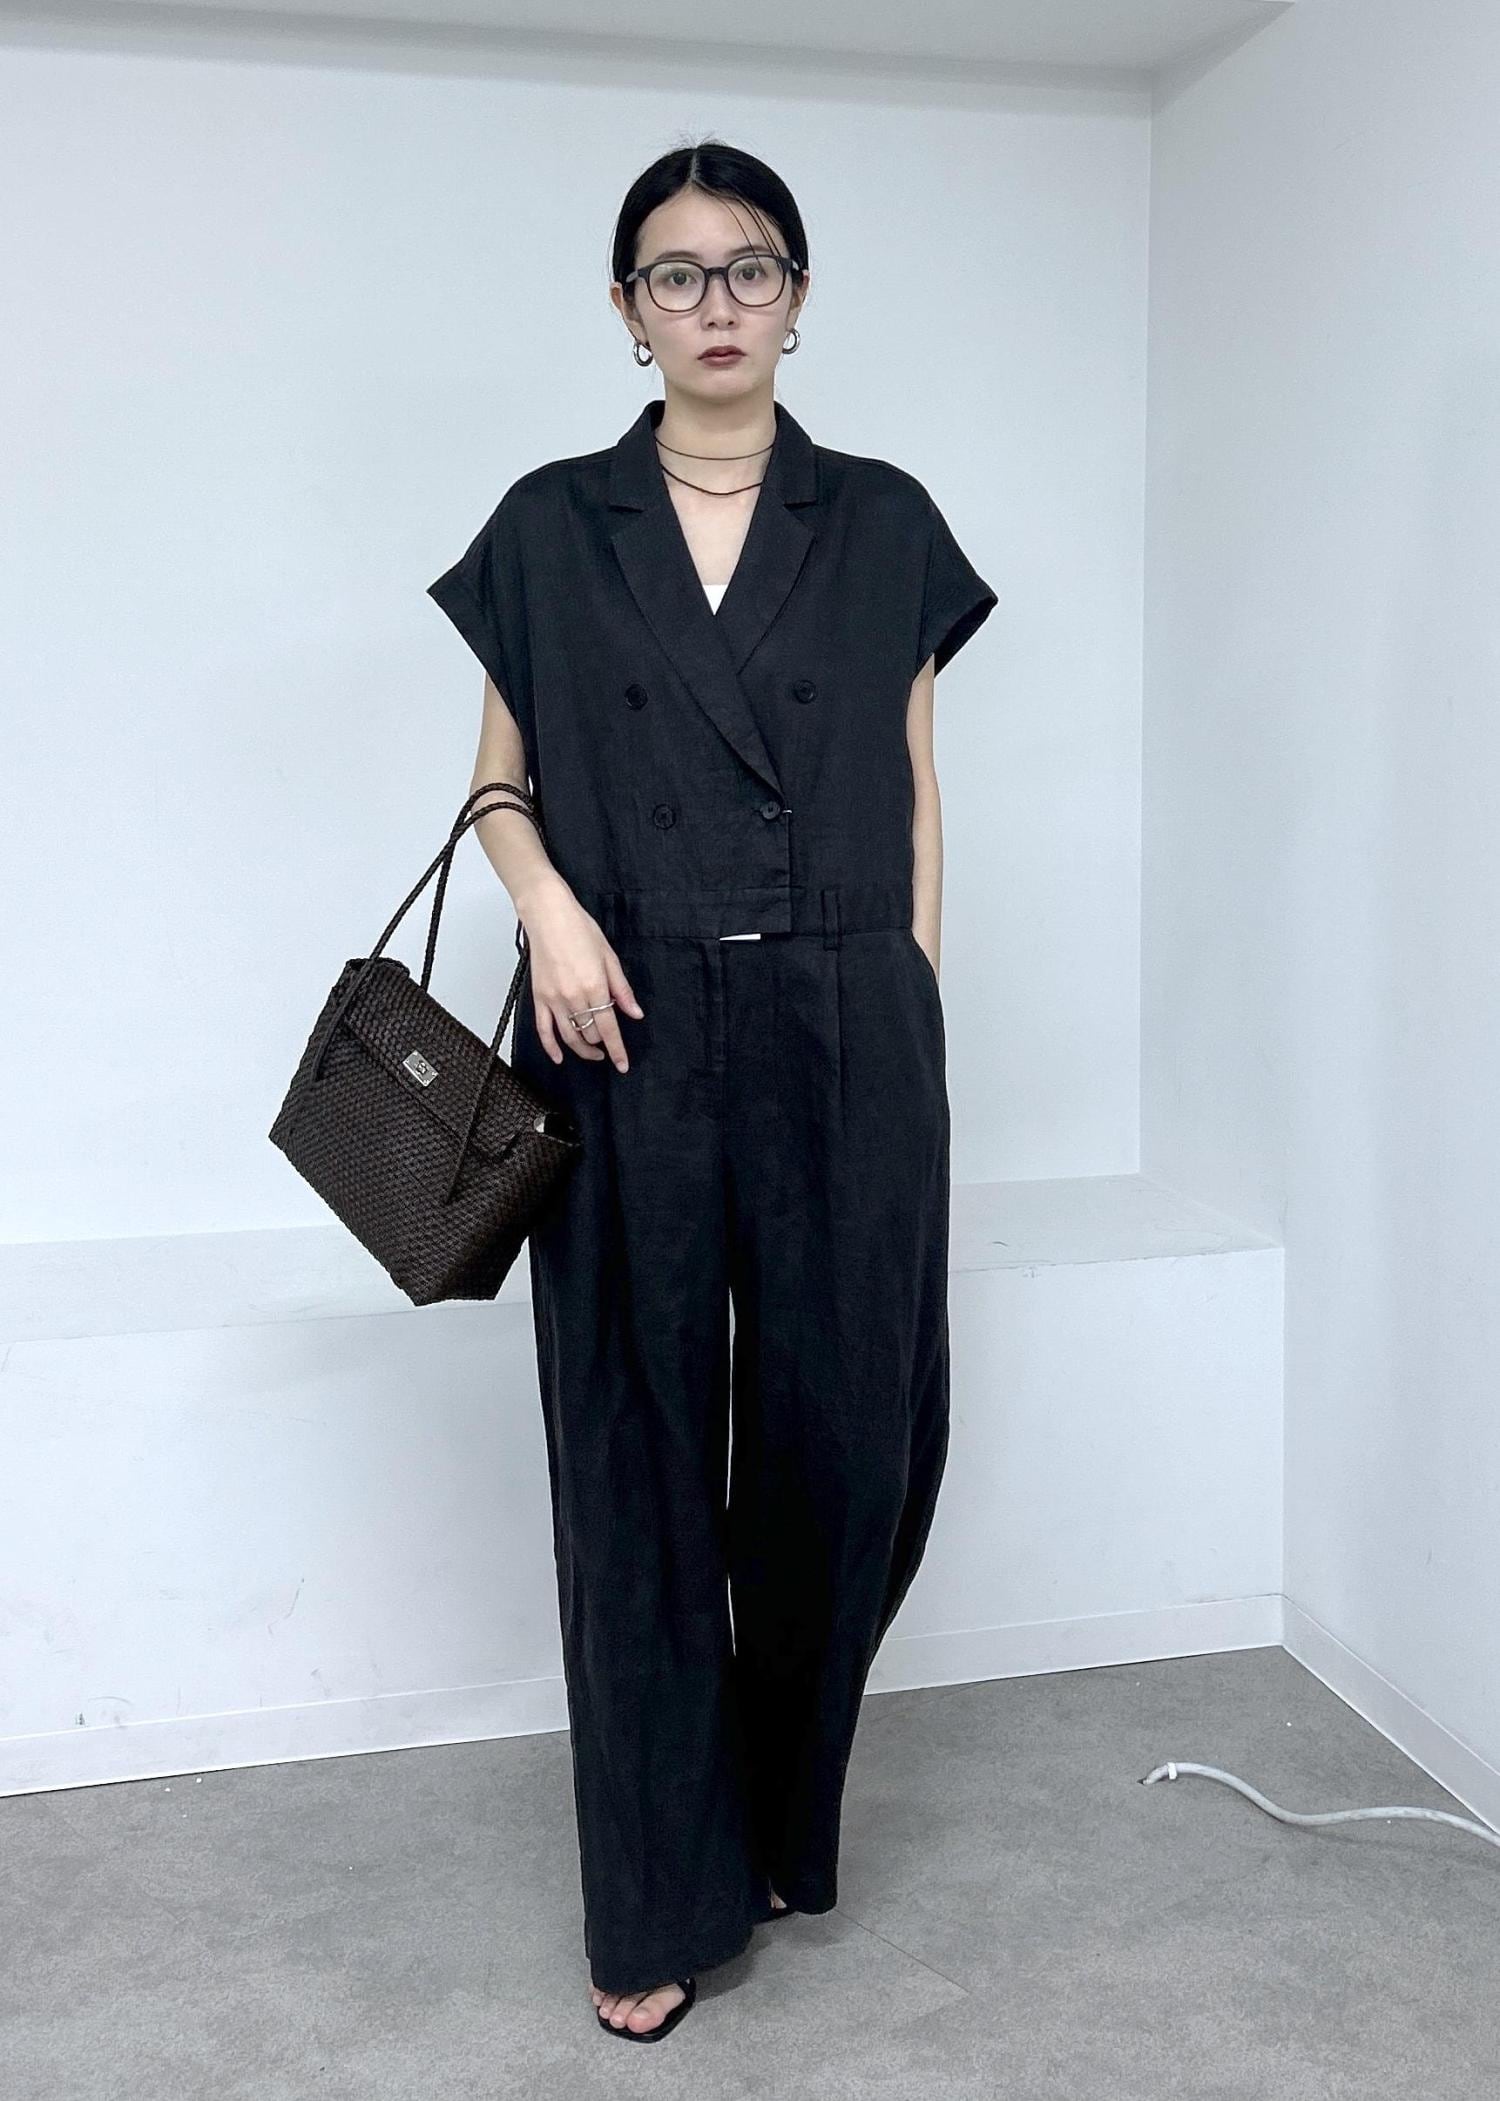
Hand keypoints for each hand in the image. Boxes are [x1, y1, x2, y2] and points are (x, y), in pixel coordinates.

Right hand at [518, 881, 642, 1072]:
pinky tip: (559, 1057)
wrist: (548, 916)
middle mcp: (574, 997)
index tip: (623, 1064)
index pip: (609, 1029)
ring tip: (592, 1054)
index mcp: (595, 987)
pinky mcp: (539, 998)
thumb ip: (622, 990)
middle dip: (602, 1042)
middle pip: (591, 1034)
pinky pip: (544, 1030)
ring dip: (582, 1050)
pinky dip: (551, 1047)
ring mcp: (554, 1000)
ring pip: (569, 1037)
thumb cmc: (579, 929)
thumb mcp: (610, 958)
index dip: (618, 1050)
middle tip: (609, 1042)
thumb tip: (634, 1013)